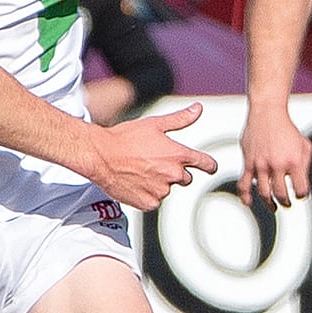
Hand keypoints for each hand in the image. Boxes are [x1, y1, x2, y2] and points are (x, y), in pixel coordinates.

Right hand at [86, 103, 217, 209]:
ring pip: (167, 189)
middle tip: (154, 163)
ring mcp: (161, 191)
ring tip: (139, 170)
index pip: (205, 163)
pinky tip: (135, 182)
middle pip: (185, 178)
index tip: (210, 167)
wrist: (100, 156)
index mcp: (178, 155)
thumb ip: (180, 119)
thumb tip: (198, 109)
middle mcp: (173, 175)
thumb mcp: (154, 124)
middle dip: (175, 172)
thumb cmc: (125, 138)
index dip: (209, 165)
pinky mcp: (149, 203)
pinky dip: (147, 194)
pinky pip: (154, 200)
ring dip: (159, 182)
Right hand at [237, 105, 311, 207]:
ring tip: (273, 206)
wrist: (267, 113)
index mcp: (294, 161)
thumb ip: (304, 164)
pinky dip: (245, 197)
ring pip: (264, 193)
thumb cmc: (286, 128)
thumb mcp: (304, 145)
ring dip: (269, 204)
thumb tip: (301, 181)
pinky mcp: (248, 163)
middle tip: (287, 203)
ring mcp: (261, 165)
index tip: (300, 194)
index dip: (301, 195)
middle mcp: (277, 165)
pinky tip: (249, 202)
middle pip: (282, 195)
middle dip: (286, 202)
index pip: (300, 190)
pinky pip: (244, 184)